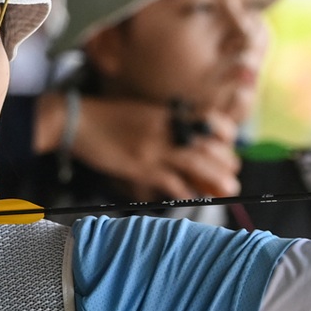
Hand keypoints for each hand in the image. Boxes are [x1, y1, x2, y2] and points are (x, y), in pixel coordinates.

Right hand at [37, 93, 241, 199]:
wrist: (77, 121)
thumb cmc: (107, 117)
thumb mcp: (142, 112)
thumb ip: (164, 121)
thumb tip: (184, 136)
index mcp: (167, 112)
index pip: (208, 120)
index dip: (224, 133)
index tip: (229, 144)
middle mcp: (165, 129)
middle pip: (207, 145)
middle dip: (225, 161)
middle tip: (233, 172)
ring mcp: (154, 148)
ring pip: (196, 164)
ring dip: (216, 178)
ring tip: (229, 189)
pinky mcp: (141, 167)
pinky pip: (171, 182)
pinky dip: (186, 191)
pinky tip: (193, 197)